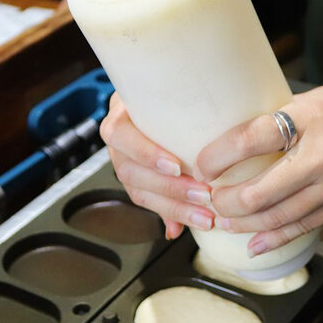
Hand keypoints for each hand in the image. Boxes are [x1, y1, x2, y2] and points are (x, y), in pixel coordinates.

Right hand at [101, 92, 213, 239]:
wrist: (156, 97)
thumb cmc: (168, 94)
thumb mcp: (174, 97)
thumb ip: (186, 111)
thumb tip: (199, 145)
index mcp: (121, 114)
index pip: (120, 135)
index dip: (146, 154)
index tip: (176, 167)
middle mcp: (118, 141)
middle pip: (131, 171)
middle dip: (170, 188)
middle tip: (204, 196)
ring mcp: (123, 162)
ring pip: (138, 191)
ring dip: (173, 207)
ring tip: (203, 215)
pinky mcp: (135, 181)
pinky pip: (147, 202)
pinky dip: (168, 215)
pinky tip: (180, 228)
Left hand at [196, 59, 322, 255]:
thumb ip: (288, 118)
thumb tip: (249, 138)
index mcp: (313, 118)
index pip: (250, 139)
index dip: (217, 156)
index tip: (201, 163)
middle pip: (258, 193)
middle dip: (224, 203)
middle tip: (206, 200)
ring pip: (279, 218)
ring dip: (243, 224)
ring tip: (220, 224)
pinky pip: (306, 226)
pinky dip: (275, 238)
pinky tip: (253, 244)